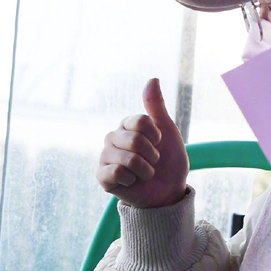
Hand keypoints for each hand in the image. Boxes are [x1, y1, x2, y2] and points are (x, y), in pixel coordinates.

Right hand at [96, 78, 188, 207]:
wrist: (167, 191)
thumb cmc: (168, 161)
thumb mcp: (168, 131)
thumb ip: (156, 106)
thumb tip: (152, 79)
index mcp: (127, 125)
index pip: (140, 121)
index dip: (156, 135)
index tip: (160, 143)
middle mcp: (113, 138)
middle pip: (134, 140)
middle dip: (152, 155)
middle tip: (153, 162)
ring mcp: (105, 157)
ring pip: (127, 159)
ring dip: (145, 170)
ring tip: (145, 173)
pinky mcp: (102, 177)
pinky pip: (116, 173)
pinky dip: (132, 180)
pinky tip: (131, 182)